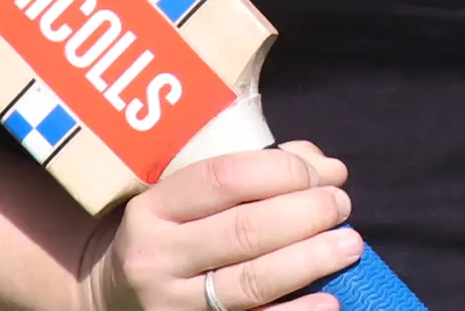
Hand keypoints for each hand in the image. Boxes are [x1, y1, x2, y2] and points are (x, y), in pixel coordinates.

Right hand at [79, 141, 364, 310]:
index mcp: (153, 208)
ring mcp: (173, 304)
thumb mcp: (187, 198)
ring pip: (251, 281)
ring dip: (311, 260)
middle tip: (341, 206)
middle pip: (244, 230)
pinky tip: (330, 301)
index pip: (224, 177)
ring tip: (349, 244)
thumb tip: (327, 168)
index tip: (322, 173)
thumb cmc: (171, 235)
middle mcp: (156, 257)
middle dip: (307, 214)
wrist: (116, 298)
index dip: (284, 171)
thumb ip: (253, 172)